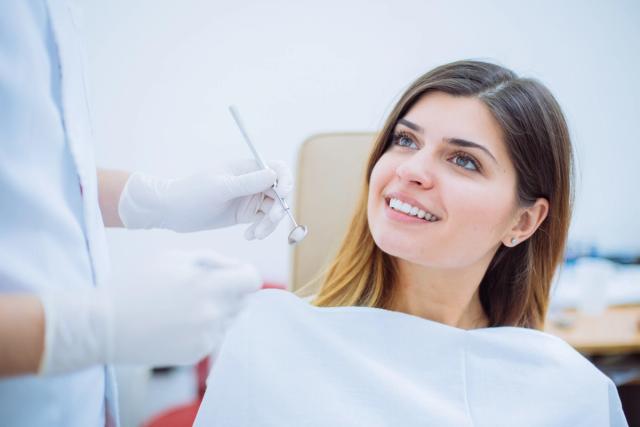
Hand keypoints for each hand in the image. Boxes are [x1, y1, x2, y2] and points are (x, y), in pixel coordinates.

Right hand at [38, 251, 261, 373]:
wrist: (102, 326)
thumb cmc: (136, 284)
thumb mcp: (173, 257)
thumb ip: (213, 259)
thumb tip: (237, 267)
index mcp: (209, 287)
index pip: (252, 280)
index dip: (244, 274)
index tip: (232, 275)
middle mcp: (213, 315)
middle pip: (243, 300)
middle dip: (230, 292)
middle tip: (199, 288)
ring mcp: (205, 338)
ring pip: (229, 320)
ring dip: (217, 311)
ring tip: (184, 306)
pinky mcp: (196, 355)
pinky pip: (213, 337)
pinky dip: (203, 329)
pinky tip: (177, 323)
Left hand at [118, 159, 293, 238]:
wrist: (173, 211)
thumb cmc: (192, 194)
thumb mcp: (221, 188)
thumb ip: (248, 183)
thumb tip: (274, 174)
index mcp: (248, 168)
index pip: (277, 169)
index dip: (285, 181)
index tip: (282, 195)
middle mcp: (252, 181)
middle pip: (280, 193)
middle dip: (278, 209)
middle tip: (267, 224)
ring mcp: (250, 198)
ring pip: (274, 210)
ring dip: (269, 224)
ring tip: (254, 235)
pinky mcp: (246, 214)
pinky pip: (263, 221)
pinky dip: (261, 230)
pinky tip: (248, 236)